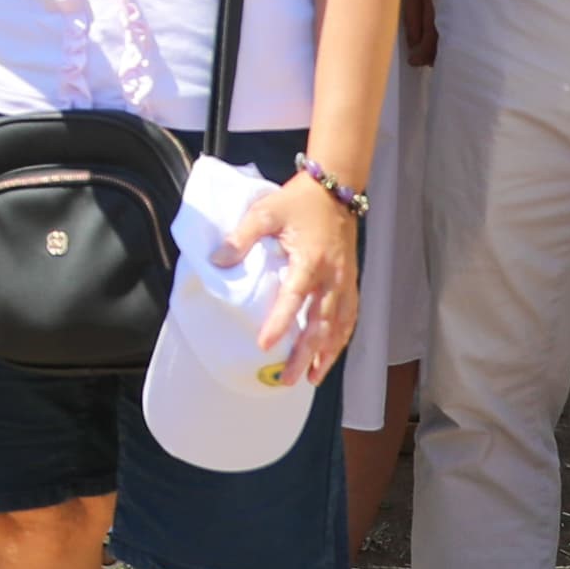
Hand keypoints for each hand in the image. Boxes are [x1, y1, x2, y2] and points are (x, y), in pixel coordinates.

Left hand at [226, 169, 362, 380]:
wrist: (335, 190)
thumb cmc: (297, 202)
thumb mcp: (264, 212)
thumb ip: (241, 236)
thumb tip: (218, 261)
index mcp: (310, 260)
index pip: (294, 297)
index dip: (280, 322)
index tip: (265, 345)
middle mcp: (332, 277)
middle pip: (320, 324)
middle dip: (304, 354)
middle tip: (286, 378)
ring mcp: (345, 282)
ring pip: (339, 327)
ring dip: (326, 355)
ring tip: (310, 378)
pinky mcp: (351, 283)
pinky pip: (349, 318)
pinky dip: (340, 340)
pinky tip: (330, 356)